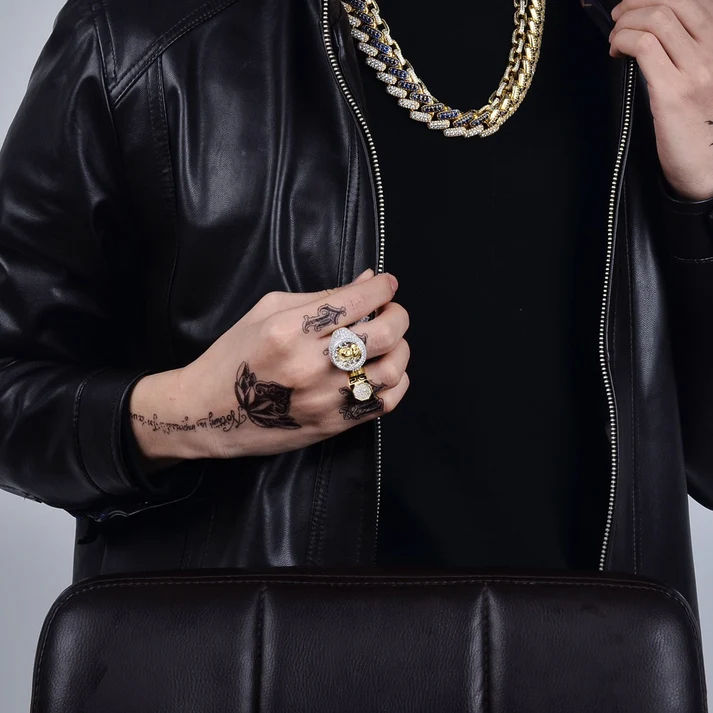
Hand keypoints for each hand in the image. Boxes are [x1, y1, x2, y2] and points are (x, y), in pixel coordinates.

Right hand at [129, 269, 409, 463]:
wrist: (208, 413)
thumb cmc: (234, 356)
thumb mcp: (266, 312)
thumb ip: (320, 296)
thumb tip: (368, 280)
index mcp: (288, 329)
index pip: (355, 300)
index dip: (382, 287)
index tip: (387, 284)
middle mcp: (309, 364)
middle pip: (383, 334)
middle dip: (397, 315)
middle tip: (391, 311)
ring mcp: (324, 398)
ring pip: (391, 369)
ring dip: (400, 349)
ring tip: (389, 342)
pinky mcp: (333, 423)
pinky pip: (384, 402)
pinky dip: (396, 382)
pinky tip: (382, 370)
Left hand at [609, 0, 712, 199]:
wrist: (709, 167)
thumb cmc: (701, 125)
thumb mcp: (702, 79)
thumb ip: (687, 51)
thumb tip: (654, 30)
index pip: (695, 0)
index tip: (636, 6)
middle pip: (674, 2)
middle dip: (637, 3)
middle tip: (619, 17)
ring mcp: (697, 70)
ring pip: (658, 18)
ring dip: (627, 21)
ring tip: (616, 36)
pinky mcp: (673, 93)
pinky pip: (644, 47)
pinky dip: (623, 41)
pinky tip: (616, 52)